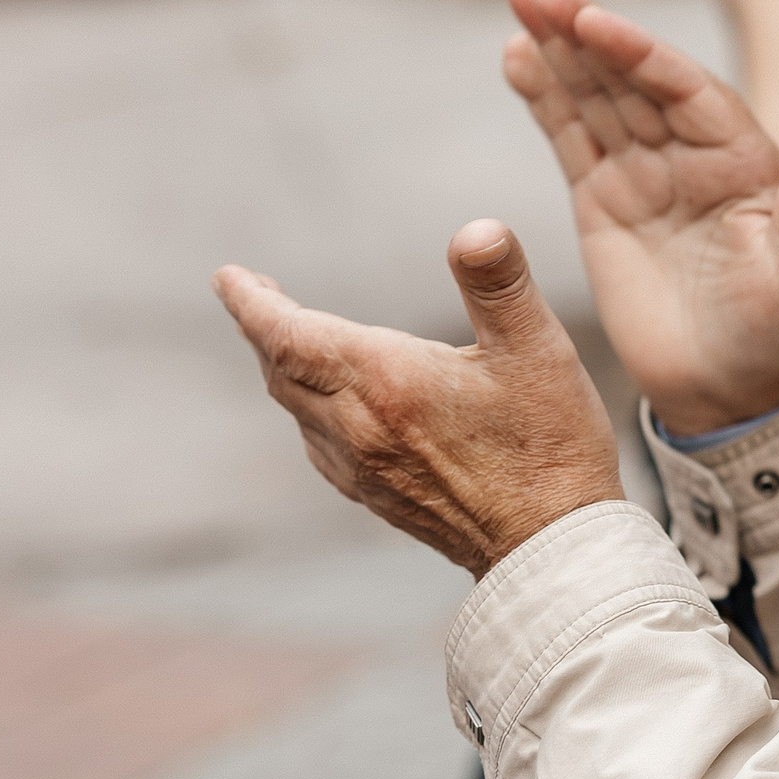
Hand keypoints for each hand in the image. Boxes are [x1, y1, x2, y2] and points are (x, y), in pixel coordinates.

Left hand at [212, 222, 623, 578]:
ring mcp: (363, 469)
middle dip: (264, 328)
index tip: (227, 277)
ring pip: (298, 410)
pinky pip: (319, 445)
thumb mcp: (538, 349)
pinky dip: (310, 410)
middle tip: (254, 295)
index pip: (290, 334)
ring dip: (284, 369)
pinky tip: (335, 408)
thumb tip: (475, 229)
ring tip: (290, 340)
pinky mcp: (378, 498)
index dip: (252, 302)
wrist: (550, 548)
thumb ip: (499, 283)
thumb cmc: (551, 446)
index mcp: (387, 382)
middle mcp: (359, 428)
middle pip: (283, 371)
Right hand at [501, 0, 778, 435]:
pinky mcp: (603, 197)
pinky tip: (516, 54)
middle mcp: (692, 149)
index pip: (685, 89)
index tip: (594, 20)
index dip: (639, 52)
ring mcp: (644, 169)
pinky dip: (542, 95)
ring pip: (595, 94)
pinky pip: (569, 135)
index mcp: (742, 153)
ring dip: (556, 45)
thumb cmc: (776, 328)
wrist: (729, 387)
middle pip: (631, 76)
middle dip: (584, 28)